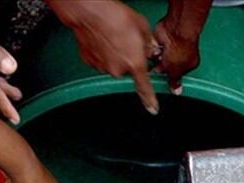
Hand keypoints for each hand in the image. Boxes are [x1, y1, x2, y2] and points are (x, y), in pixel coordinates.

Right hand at [48, 0, 158, 114]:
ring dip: (116, 54)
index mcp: (135, 63)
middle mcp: (118, 70)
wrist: (90, 13)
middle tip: (127, 40)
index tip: (153, 109)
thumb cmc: (116, 17)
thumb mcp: (142, 27)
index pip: (144, 87)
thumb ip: (148, 44)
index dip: (150, 100)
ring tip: (113, 36)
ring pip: (114, 64)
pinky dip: (103, 52)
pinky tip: (102, 39)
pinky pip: (101, 60)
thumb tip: (149, 51)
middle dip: (129, 58)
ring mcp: (102, 67)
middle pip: (128, 69)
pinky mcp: (90, 62)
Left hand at [152, 18, 200, 94]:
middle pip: (163, 69)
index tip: (164, 79)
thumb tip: (177, 91)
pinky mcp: (159, 42)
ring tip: (161, 54)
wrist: (175, 30)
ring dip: (156, 59)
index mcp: (188, 64)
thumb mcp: (177, 71)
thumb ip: (175, 82)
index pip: (175, 76)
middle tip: (162, 65)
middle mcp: (178, 56)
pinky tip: (157, 48)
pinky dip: (152, 51)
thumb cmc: (182, 47)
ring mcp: (169, 49)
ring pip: (155, 61)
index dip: (168, 78)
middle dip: (160, 68)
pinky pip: (151, 52)